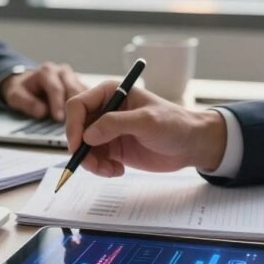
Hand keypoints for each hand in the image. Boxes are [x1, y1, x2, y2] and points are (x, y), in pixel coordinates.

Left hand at [0, 62, 85, 121]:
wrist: (27, 83)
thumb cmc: (22, 89)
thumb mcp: (15, 95)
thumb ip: (25, 102)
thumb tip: (41, 111)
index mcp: (47, 72)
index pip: (56, 88)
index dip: (58, 104)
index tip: (59, 119)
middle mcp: (62, 72)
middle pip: (73, 89)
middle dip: (75, 107)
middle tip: (74, 124)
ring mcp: (73, 78)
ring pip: (84, 92)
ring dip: (86, 107)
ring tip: (84, 123)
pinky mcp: (80, 86)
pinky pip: (89, 96)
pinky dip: (90, 107)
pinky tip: (90, 120)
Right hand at [64, 82, 227, 176]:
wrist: (191, 144)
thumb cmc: (174, 124)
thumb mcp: (146, 121)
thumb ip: (115, 124)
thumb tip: (87, 135)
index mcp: (110, 93)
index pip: (78, 105)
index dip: (73, 125)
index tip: (78, 145)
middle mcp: (104, 110)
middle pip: (76, 128)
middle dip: (80, 149)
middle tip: (94, 164)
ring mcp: (107, 131)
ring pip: (83, 148)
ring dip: (91, 162)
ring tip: (110, 170)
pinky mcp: (112, 148)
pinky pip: (94, 160)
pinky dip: (101, 169)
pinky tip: (118, 171)